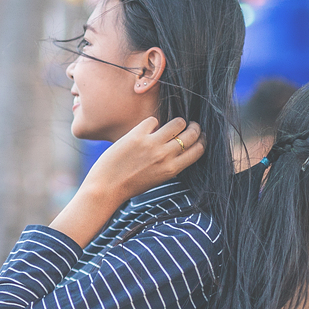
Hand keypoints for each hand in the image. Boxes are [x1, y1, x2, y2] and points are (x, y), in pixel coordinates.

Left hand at [82, 117, 203, 205]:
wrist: (106, 188)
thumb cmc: (131, 185)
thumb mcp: (158, 178)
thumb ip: (171, 163)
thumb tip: (181, 144)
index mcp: (172, 169)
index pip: (198, 149)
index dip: (201, 140)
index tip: (199, 136)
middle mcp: (165, 156)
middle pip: (191, 133)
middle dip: (193, 127)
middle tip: (189, 125)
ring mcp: (151, 144)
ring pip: (177, 122)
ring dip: (176, 122)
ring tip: (170, 125)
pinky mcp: (136, 135)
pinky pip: (153, 120)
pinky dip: (152, 123)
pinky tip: (146, 129)